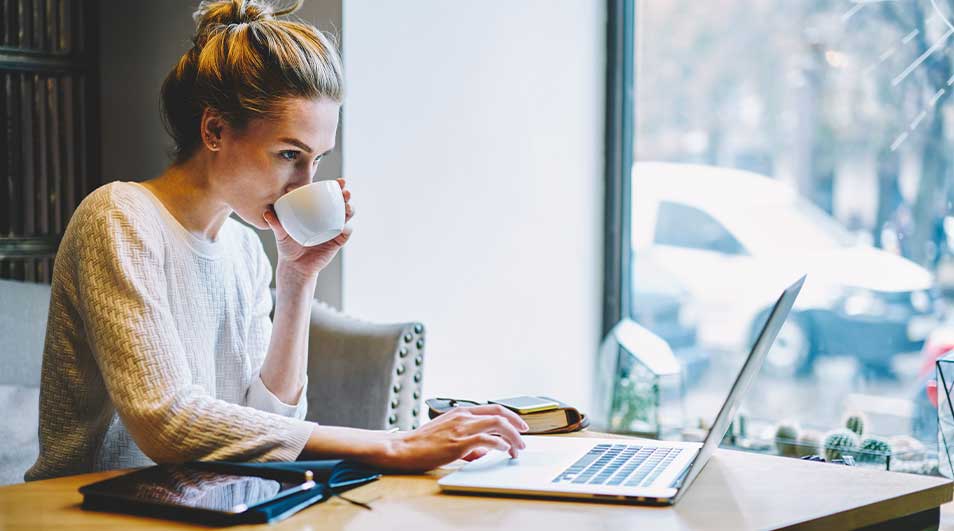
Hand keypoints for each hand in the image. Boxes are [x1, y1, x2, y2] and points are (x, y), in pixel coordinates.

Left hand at [263, 178, 354, 280]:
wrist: (295, 266)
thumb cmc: (287, 246)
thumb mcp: (280, 233)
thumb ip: (275, 223)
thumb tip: (267, 213)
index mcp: (317, 210)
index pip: (328, 195)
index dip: (336, 186)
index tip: (338, 181)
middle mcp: (328, 217)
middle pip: (342, 202)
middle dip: (346, 194)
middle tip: (344, 191)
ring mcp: (334, 228)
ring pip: (347, 215)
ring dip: (350, 208)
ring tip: (347, 205)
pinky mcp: (338, 241)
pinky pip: (346, 233)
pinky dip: (347, 228)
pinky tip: (345, 225)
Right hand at [376, 405, 529, 471]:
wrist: (403, 448)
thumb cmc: (421, 443)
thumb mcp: (446, 434)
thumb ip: (466, 441)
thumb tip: (482, 452)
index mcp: (460, 412)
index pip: (492, 408)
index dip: (510, 416)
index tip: (519, 426)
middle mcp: (463, 416)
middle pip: (499, 414)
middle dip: (517, 424)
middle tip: (525, 436)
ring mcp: (461, 428)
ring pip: (497, 425)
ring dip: (513, 437)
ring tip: (518, 448)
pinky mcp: (459, 443)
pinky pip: (487, 440)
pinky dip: (500, 444)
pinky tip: (504, 450)